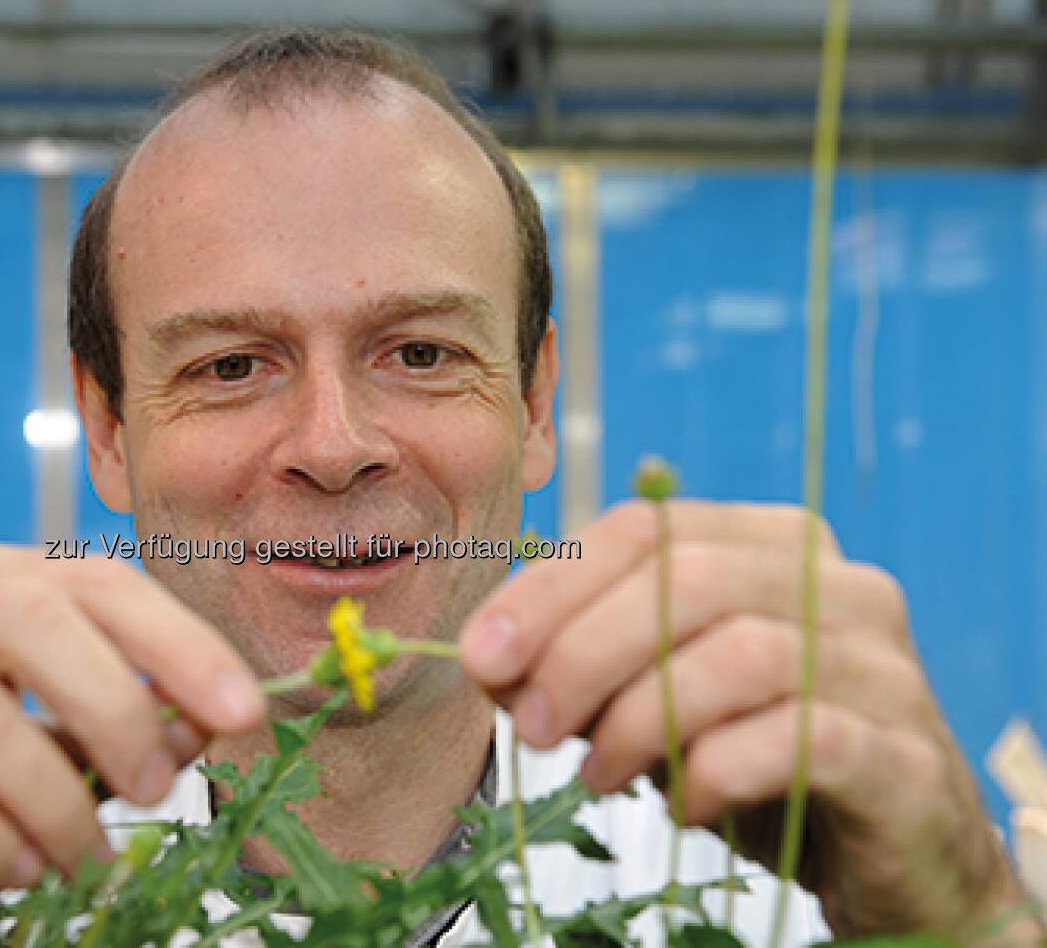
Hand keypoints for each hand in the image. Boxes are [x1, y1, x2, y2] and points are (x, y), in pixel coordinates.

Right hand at [0, 542, 264, 888]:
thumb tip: (203, 721)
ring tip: (86, 855)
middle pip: (26, 616)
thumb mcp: (46, 733)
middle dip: (117, 707)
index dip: (178, 641)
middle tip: (159, 790)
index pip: (89, 577)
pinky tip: (16, 869)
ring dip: (55, 799)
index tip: (244, 711)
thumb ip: (120, 716)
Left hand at [460, 500, 1032, 939]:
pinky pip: (801, 741)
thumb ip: (581, 669)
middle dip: (583, 651)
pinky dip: (718, 771)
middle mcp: (839, 586)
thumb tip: (491, 660)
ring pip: (741, 654)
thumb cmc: (761, 761)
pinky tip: (684, 806)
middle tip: (531, 726)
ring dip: (642, 718)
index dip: (550, 589)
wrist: (898, 857)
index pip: (644, 531)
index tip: (482, 655)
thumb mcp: (653, 703)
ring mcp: (883, 666)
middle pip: (687, 579)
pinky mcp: (905, 756)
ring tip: (598, 775)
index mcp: (771, 546)